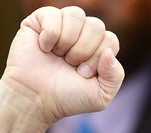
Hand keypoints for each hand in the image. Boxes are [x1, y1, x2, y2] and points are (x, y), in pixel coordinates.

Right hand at [0, 6, 123, 132]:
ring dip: (68, 40)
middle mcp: (80, 34)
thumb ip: (115, 75)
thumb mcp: (101, 95)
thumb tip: (109, 52)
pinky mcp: (39, 21)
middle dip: (84, 50)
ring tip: (58, 56)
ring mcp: (61, 26)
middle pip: (97, 25)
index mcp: (97, 49)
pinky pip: (53, 14)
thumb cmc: (66, 98)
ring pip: (77, 14)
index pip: (110, 40)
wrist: (35, 99)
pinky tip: (44, 48)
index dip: (98, 58)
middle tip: (70, 65)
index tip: (83, 74)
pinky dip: (50, 34)